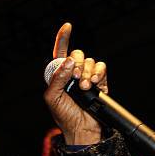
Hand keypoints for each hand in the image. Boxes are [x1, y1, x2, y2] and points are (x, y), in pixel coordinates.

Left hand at [44, 23, 107, 144]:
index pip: (59, 54)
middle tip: (75, 79)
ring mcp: (87, 77)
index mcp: (58, 76)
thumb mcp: (53, 97)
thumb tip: (69, 61)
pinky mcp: (100, 82)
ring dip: (87, 72)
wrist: (82, 128)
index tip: (68, 27)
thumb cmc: (64, 116)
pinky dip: (98, 72)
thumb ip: (57, 78)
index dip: (63, 39)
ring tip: (85, 87)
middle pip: (77, 55)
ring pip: (90, 61)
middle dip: (77, 64)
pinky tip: (94, 83)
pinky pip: (101, 67)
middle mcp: (73, 74)